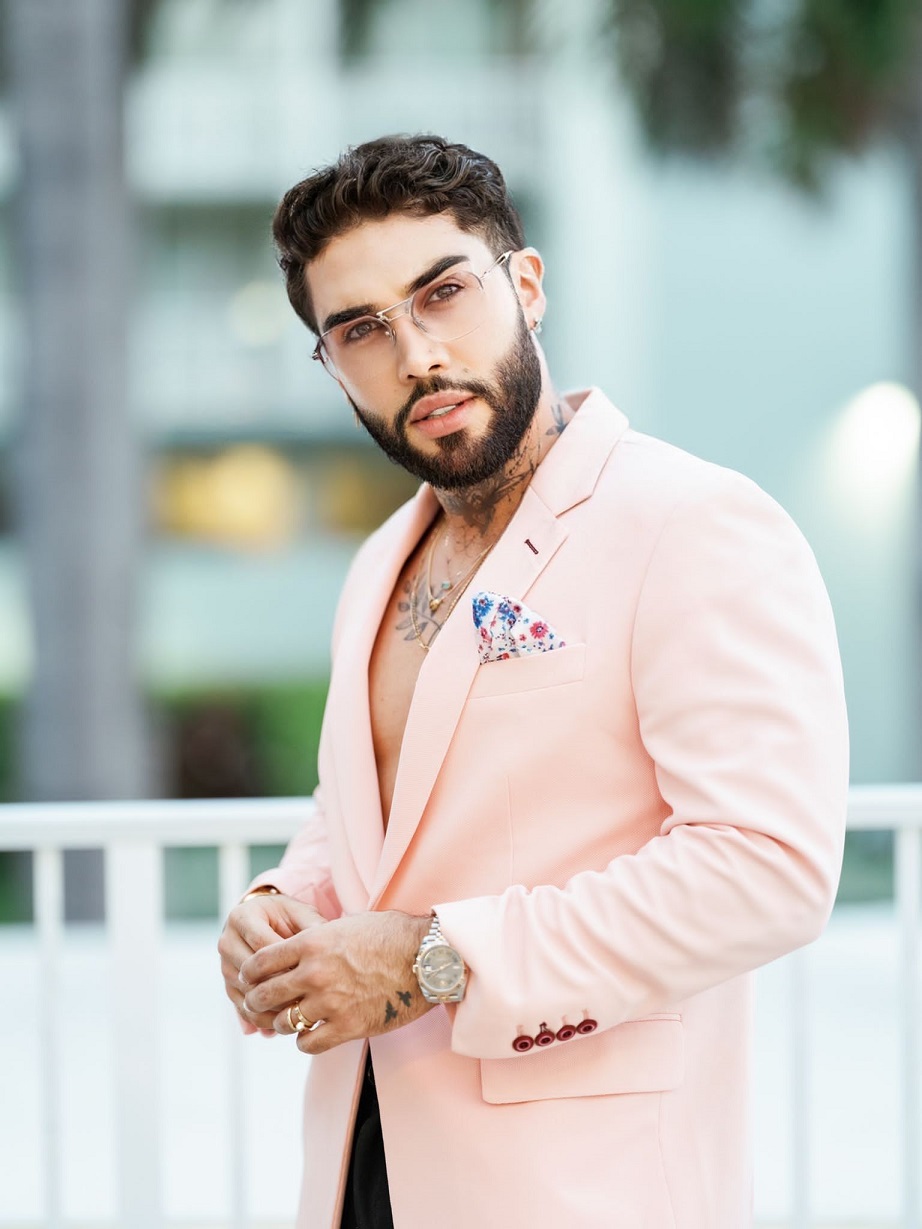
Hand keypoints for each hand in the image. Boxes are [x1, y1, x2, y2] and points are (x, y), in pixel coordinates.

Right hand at [218, 893, 326, 1033]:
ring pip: (246, 993)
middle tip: (308, 999)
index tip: (312, 973)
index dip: (287, 962)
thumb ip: (311, 927)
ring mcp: (225, 965)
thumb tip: (325, 949)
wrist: (269, 921)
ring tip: (300, 1014)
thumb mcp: (301, 914)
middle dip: (280, 987)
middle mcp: (227, 941)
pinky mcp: (229, 986)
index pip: (262, 946)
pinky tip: (287, 1023)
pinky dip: (264, 1018)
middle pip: (251, 973)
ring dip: (273, 1007)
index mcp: (242, 916)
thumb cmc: (290, 917)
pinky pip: (243, 1008)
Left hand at [239, 910, 432, 1053]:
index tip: (249, 979)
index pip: (260, 961)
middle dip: (257, 1000)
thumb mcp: (347, 924)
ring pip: (284, 1022)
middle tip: (259, 1004)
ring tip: (290, 1019)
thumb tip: (298, 945)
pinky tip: (312, 1033)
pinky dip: (305, 1040)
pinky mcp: (347, 1027)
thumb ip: (317, 936)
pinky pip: (308, 1043)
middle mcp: (314, 972)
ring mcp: (330, 1002)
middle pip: (264, 994)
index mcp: (312, 942)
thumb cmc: (392, 935)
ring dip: (283, 1022)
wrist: (427, 959)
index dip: (250, 972)